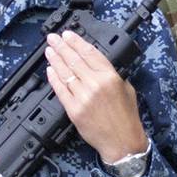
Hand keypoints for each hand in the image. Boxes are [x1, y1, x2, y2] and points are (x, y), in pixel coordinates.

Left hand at [45, 32, 147, 163]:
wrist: (122, 142)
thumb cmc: (126, 118)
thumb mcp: (127, 89)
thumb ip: (113, 75)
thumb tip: (97, 64)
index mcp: (110, 77)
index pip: (90, 53)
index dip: (76, 42)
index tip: (68, 35)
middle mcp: (96, 84)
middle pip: (74, 60)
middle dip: (62, 46)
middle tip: (53, 38)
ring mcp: (83, 97)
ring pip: (65, 73)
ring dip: (55, 59)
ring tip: (49, 50)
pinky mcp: (74, 110)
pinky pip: (60, 90)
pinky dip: (54, 79)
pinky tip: (50, 70)